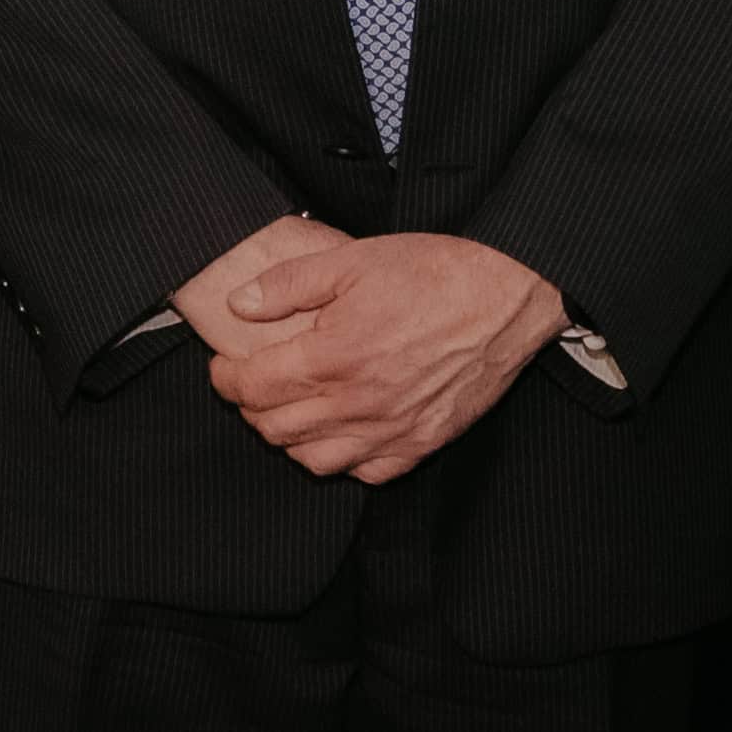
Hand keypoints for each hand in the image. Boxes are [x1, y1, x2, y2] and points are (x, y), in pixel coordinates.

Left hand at [203, 232, 561, 480]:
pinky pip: (367, 472)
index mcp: (335, 357)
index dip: (225, 379)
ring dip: (290, 438)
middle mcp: (360, 403)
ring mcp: (392, 429)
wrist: (508, 295)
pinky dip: (342, 458)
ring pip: (314, 460)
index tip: (224, 366)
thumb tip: (239, 304)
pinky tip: (340, 429)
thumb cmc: (435, 272)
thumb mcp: (352, 259)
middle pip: (275, 429)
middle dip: (250, 407)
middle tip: (251, 383)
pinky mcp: (422, 442)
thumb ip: (288, 285)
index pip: (253, 388)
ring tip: (290, 408)